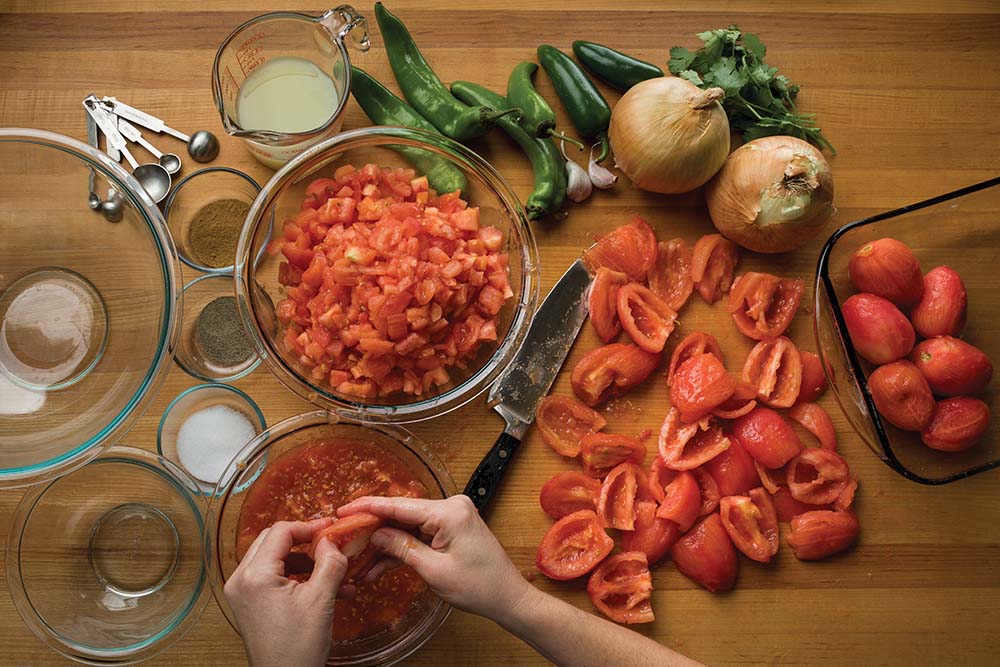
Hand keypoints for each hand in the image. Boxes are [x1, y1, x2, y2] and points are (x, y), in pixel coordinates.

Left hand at [224, 518, 347, 666]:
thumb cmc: (297, 649)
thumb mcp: (321, 599)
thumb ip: (330, 562)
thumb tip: (332, 541)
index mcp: (255, 576)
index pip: (281, 532)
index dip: (309, 526)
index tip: (330, 528)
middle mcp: (241, 580)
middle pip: (273, 541)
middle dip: (305, 541)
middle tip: (330, 543)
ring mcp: (242, 593)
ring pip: (274, 559)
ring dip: (304, 561)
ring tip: (334, 571)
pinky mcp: (249, 604)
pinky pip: (272, 578)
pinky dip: (297, 577)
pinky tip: (324, 587)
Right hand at [337, 495, 530, 621]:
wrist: (507, 597)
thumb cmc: (480, 586)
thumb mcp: (434, 571)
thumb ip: (402, 548)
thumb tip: (375, 535)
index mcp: (449, 512)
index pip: (400, 506)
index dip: (368, 508)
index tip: (343, 510)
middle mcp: (450, 507)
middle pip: (401, 514)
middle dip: (373, 528)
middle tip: (343, 536)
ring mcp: (450, 517)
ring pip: (407, 526)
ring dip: (385, 544)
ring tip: (358, 560)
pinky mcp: (450, 529)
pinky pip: (419, 534)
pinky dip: (401, 549)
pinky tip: (378, 565)